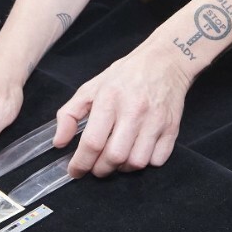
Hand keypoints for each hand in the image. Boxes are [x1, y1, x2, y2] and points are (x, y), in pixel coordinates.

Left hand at [53, 44, 192, 177]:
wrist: (165, 61)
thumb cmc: (125, 75)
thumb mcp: (92, 87)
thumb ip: (69, 114)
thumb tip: (58, 143)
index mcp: (110, 99)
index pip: (93, 141)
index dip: (81, 163)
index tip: (75, 171)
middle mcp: (134, 110)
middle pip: (114, 156)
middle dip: (100, 169)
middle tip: (95, 167)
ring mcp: (156, 120)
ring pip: (137, 162)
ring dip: (123, 168)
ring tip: (116, 159)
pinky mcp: (172, 127)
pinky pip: (157, 160)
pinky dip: (145, 163)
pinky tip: (137, 152)